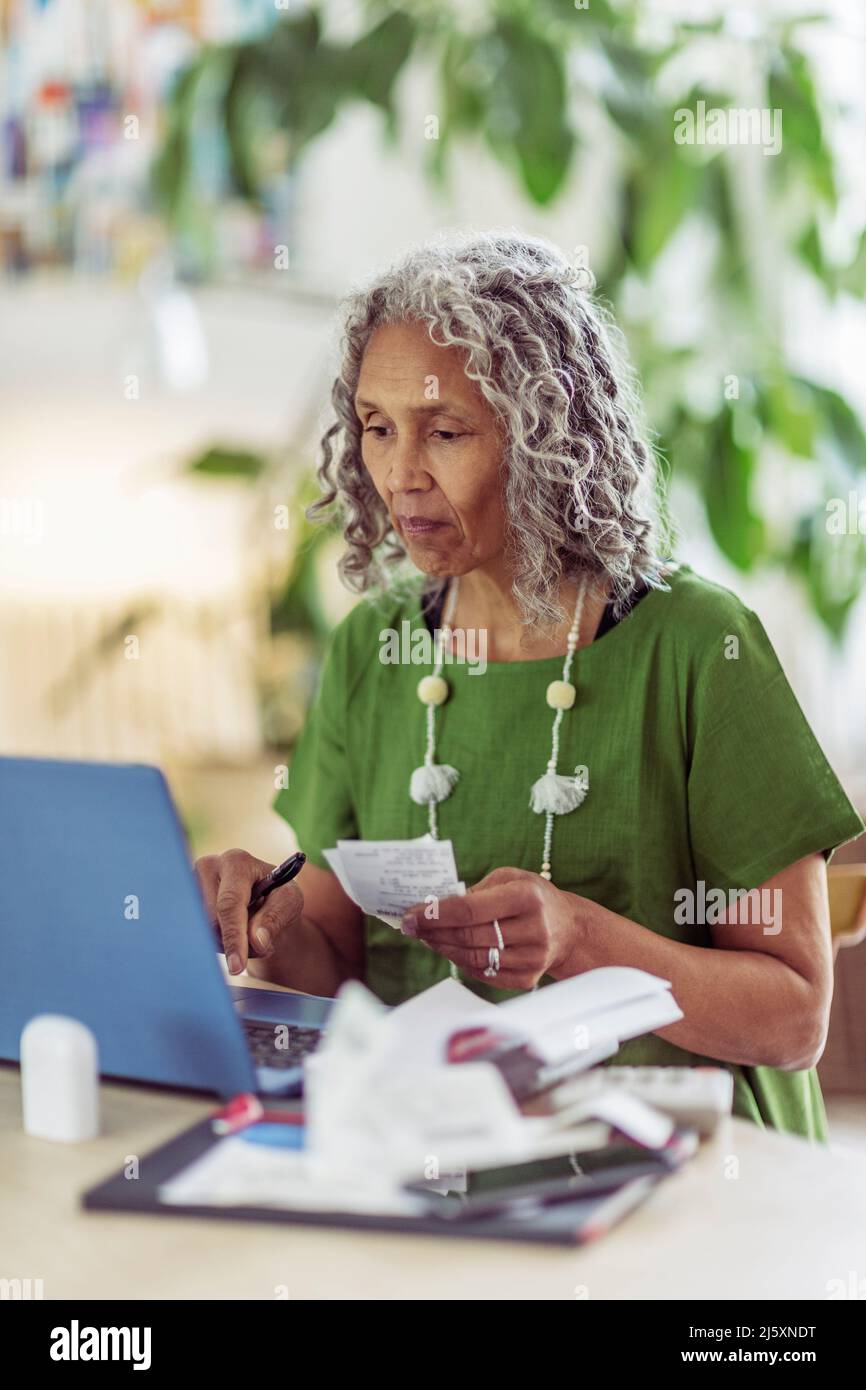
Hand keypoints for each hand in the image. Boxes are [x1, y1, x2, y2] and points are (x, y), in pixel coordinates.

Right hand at [194, 848, 303, 974]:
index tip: (237, 966)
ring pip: (201, 931)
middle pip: (212, 921)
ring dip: (227, 944)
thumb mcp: (290, 903)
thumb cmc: (277, 897)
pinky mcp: (183, 900)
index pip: (229, 904)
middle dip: (236, 942)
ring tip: (247, 934)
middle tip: (260, 943)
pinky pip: (194, 934)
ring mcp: (190, 883)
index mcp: (236, 862)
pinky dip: (215, 942)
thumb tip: (257, 941)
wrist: (262, 898)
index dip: (233, 936)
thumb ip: (275, 918)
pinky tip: (229, 932)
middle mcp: (208, 867)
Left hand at [401, 866, 585, 989]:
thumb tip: (434, 908)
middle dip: (433, 932)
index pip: (470, 910)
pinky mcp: (527, 978)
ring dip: (443, 948)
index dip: (436, 914)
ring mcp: (532, 958)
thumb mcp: (509, 878)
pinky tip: (449, 950)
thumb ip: (475, 891)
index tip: (411, 915)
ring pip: (473, 958)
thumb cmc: (531, 896)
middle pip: (468, 936)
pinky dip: (461, 963)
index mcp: (526, 897)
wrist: (568, 928)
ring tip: (426, 938)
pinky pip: (484, 973)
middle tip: (411, 927)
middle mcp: (533, 929)